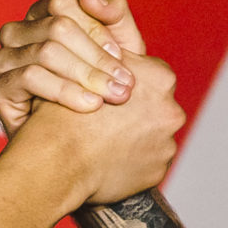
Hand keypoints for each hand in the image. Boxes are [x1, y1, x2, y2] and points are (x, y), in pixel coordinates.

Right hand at [0, 0, 148, 135]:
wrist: (74, 147)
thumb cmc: (99, 93)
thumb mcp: (116, 54)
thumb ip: (115, 20)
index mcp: (41, 17)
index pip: (63, 3)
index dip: (95, 28)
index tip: (123, 57)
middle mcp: (17, 33)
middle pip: (57, 27)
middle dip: (96, 56)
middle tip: (126, 84)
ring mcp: (2, 58)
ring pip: (47, 52)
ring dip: (87, 75)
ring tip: (115, 96)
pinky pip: (31, 77)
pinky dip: (65, 91)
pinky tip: (90, 105)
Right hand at [19, 49, 183, 207]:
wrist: (57, 161)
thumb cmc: (65, 113)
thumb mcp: (86, 69)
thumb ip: (108, 62)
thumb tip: (114, 55)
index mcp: (159, 77)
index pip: (150, 74)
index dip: (125, 82)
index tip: (108, 93)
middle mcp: (171, 110)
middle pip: (156, 106)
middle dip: (137, 111)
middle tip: (107, 119)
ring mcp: (167, 144)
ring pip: (154, 135)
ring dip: (136, 137)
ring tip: (105, 142)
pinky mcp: (158, 171)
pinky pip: (149, 163)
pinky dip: (134, 162)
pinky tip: (109, 161)